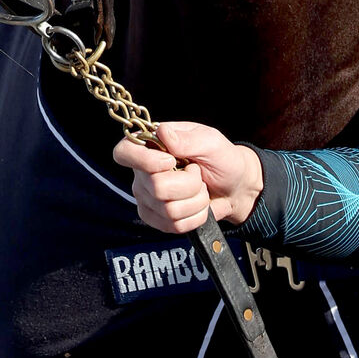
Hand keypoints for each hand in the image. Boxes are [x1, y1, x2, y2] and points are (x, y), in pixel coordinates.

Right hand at [113, 121, 263, 232]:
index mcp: (152, 145)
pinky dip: (195, 217)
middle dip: (189, 184)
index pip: (124, 152)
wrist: (234, 187)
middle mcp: (143, 172)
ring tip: (200, 189)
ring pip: (168, 209)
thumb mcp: (210, 142)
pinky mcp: (156, 219)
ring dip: (195, 201)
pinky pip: (173, 226)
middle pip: (156, 187)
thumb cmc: (221, 159)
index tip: (171, 162)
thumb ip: (187, 139)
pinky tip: (198, 205)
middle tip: (198, 174)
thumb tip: (162, 132)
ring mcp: (147, 197)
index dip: (143, 161)